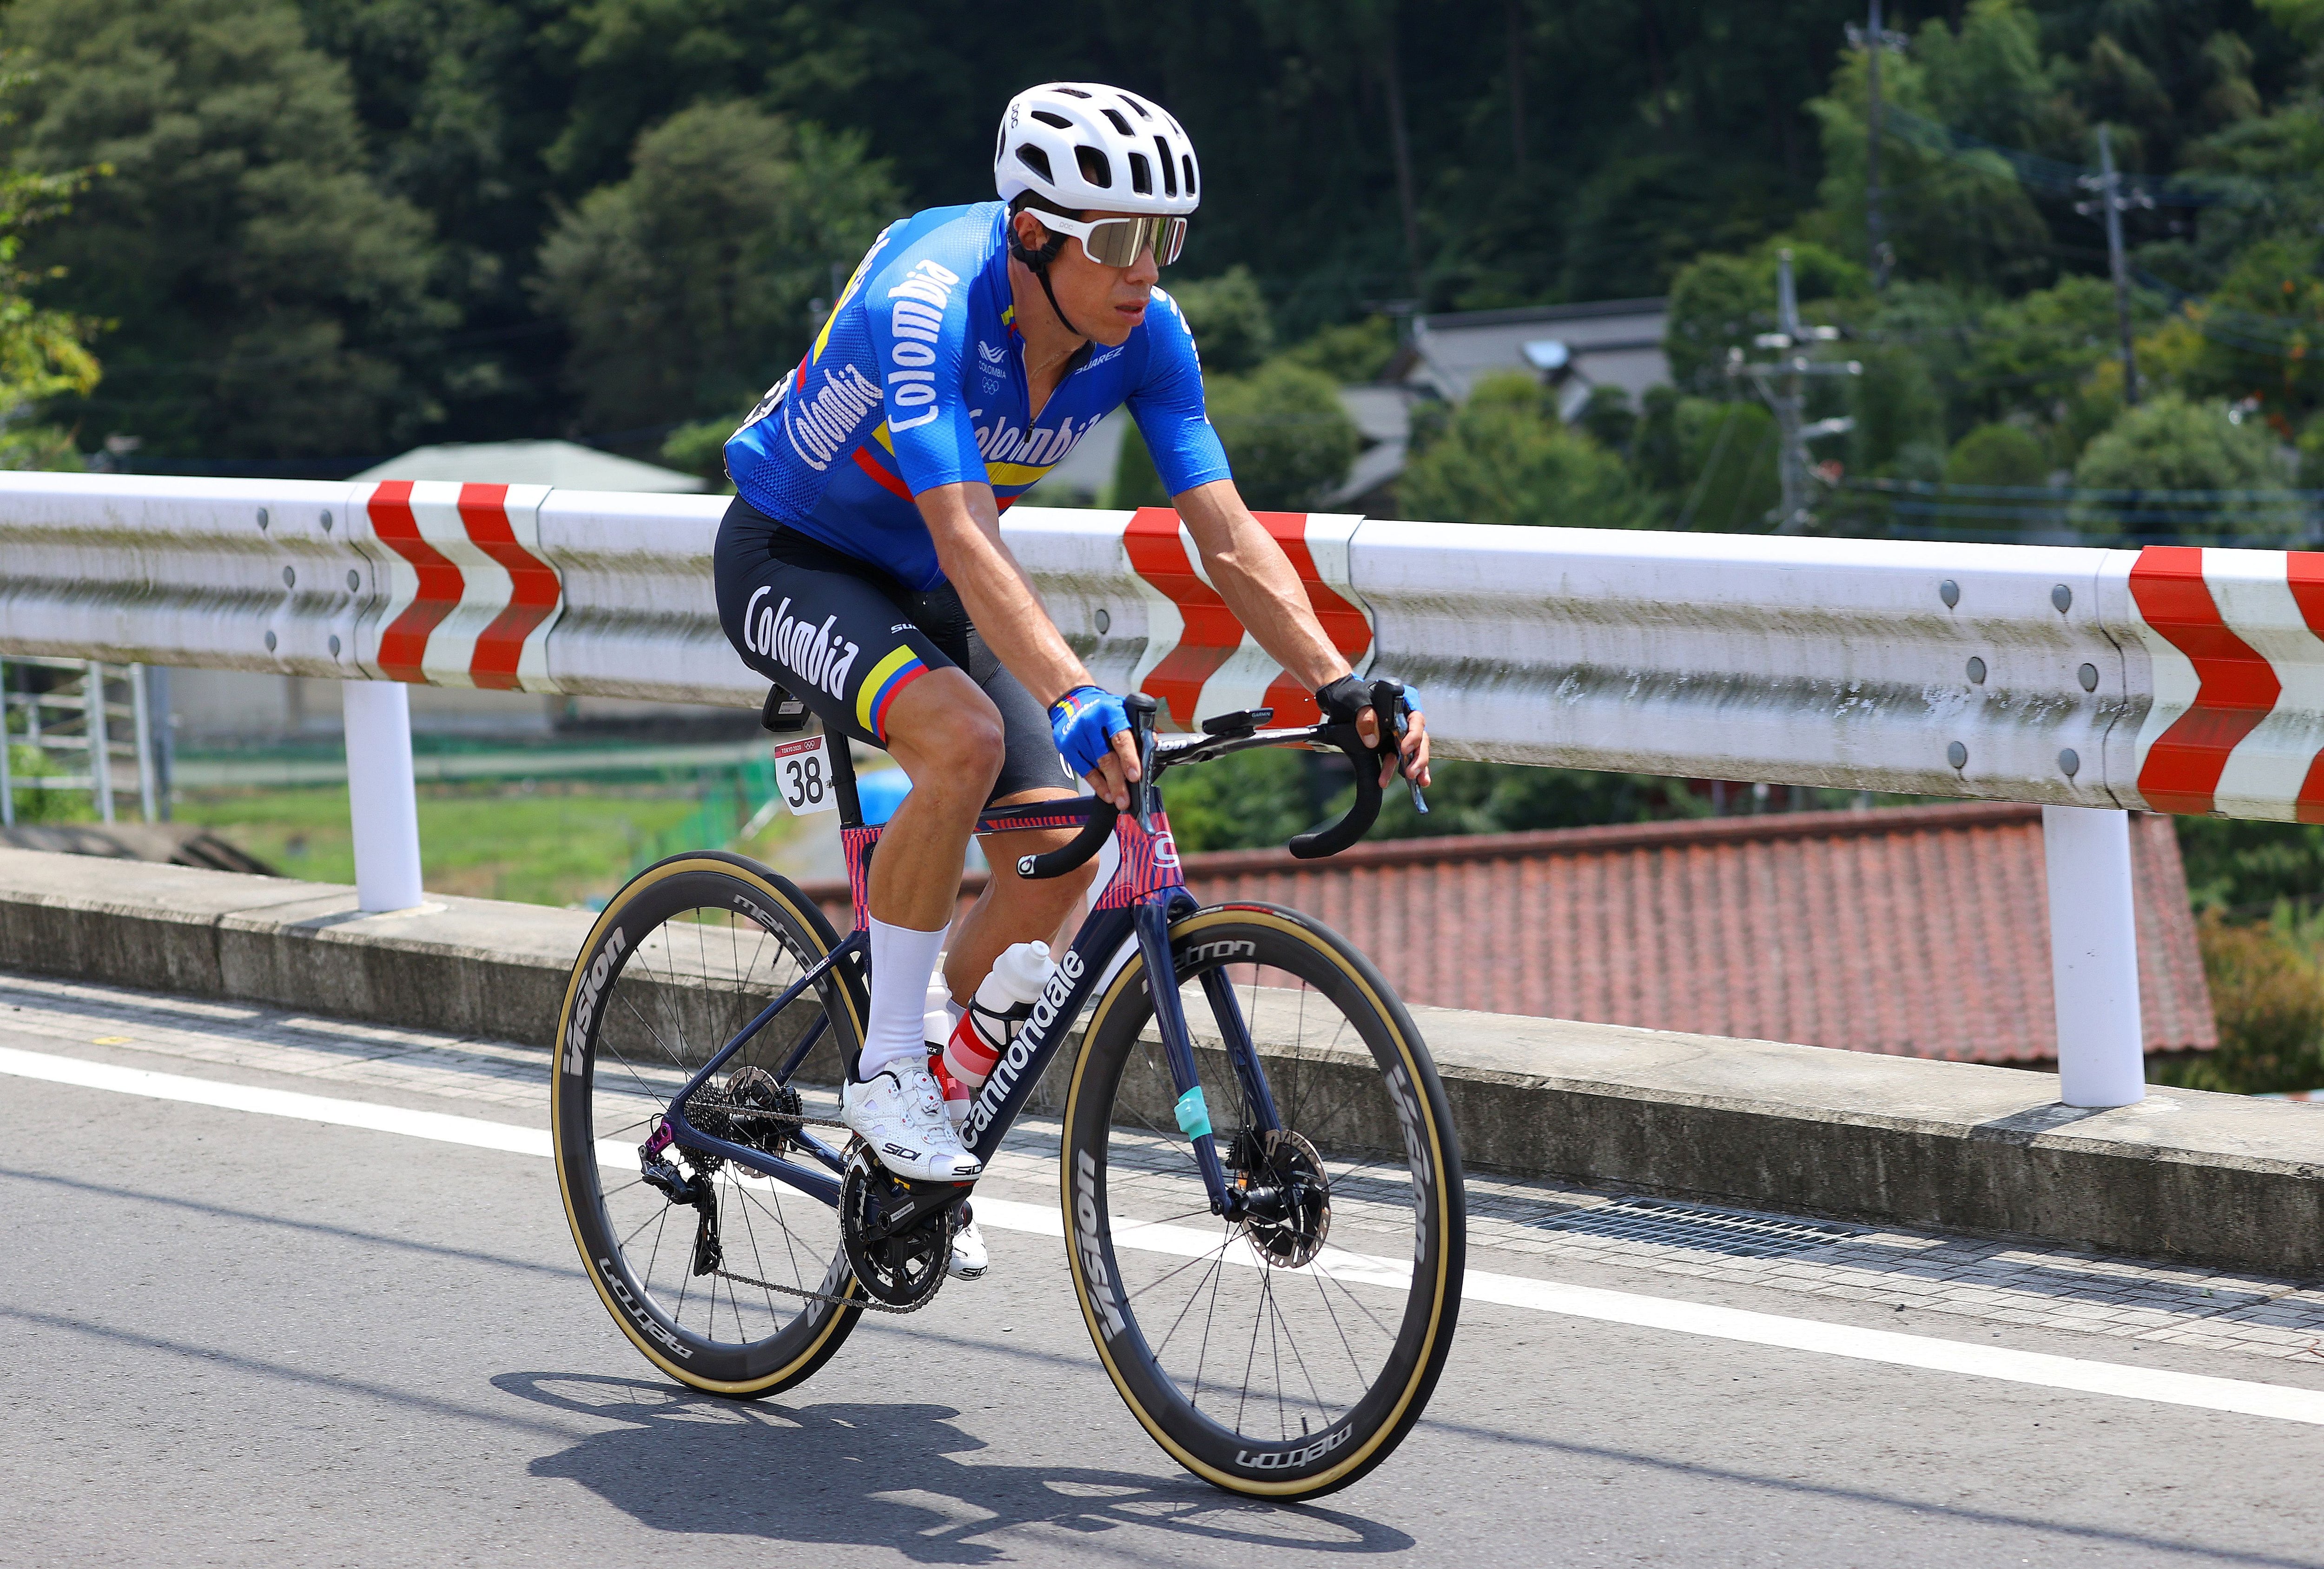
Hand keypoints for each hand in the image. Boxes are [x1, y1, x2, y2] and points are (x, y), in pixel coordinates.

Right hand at [1049, 685, 1142, 809]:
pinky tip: (1105, 793)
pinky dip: (1095, 784)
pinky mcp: (1066, 745)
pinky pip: (1083, 770)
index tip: (1135, 776)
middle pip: (1106, 758)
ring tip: (1118, 800)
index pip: (1121, 739)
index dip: (1129, 759)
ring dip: (1108, 786)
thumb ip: (1137, 728)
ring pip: (1094, 767)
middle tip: (1126, 800)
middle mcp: (1091, 723)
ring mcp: (1076, 735)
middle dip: (1118, 782)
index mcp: (1110, 712)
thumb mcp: (1123, 710)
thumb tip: (1152, 747)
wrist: (1072, 699)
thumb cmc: (1104, 709)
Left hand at [1317, 674, 1430, 790]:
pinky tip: (1411, 784)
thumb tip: (1372, 741)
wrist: (1340, 700)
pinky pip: (1399, 759)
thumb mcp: (1356, 700)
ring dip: (1415, 767)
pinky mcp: (1390, 745)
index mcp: (1401, 704)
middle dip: (1418, 757)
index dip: (1414, 735)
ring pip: (1412, 751)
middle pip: (1419, 738)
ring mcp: (1398, 733)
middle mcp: (1404, 719)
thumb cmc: (1351, 695)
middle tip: (1411, 773)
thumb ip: (1365, 717)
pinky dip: (1403, 770)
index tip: (1404, 749)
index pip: (1416, 719)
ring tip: (1416, 783)